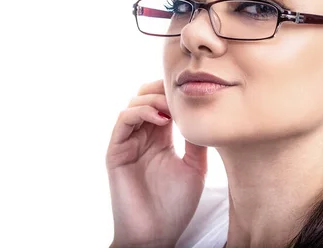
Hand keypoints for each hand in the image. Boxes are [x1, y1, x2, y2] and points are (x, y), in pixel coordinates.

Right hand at [106, 80, 207, 246]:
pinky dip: (140, 112)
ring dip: (154, 99)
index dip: (175, 93)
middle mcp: (142, 136)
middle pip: (146, 96)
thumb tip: (206, 115)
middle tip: (182, 93)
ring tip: (173, 108)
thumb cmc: (175, 205)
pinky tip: (161, 118)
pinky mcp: (116, 151)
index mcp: (161, 137)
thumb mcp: (195, 167)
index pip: (163, 102)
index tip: (194, 90)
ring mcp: (128, 142)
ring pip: (134, 103)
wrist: (157, 233)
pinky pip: (123, 120)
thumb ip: (197, 141)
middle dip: (163, 89)